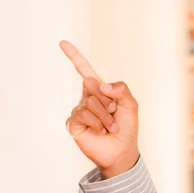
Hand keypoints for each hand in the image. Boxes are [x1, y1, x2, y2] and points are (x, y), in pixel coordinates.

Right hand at [61, 40, 139, 178]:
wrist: (122, 150)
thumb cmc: (126, 127)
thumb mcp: (130, 104)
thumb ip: (121, 89)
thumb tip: (102, 86)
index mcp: (99, 90)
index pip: (84, 70)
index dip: (74, 56)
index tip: (62, 42)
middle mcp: (86, 97)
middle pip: (92, 84)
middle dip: (108, 100)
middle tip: (113, 112)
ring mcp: (79, 110)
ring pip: (90, 101)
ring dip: (105, 115)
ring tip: (109, 126)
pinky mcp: (73, 123)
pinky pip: (84, 114)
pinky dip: (97, 123)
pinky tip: (100, 131)